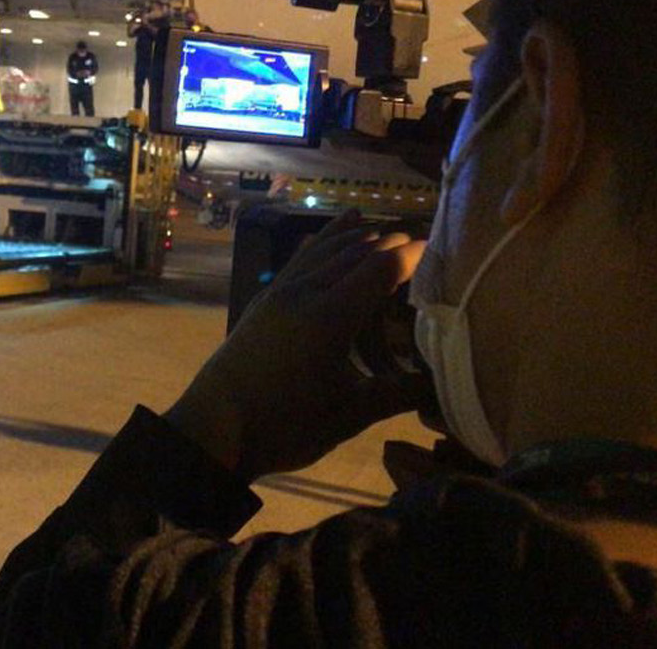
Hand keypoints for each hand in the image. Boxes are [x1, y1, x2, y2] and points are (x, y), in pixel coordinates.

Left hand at [164, 210, 425, 480]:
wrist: (213, 429)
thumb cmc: (284, 426)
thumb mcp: (348, 415)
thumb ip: (397, 395)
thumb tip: (443, 389)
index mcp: (330, 317)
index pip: (380, 270)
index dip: (410, 256)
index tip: (437, 247)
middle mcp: (305, 293)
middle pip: (354, 253)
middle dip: (387, 242)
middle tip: (418, 239)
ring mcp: (280, 292)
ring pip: (324, 250)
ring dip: (354, 237)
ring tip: (380, 226)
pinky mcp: (263, 298)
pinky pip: (300, 258)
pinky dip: (322, 241)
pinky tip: (329, 232)